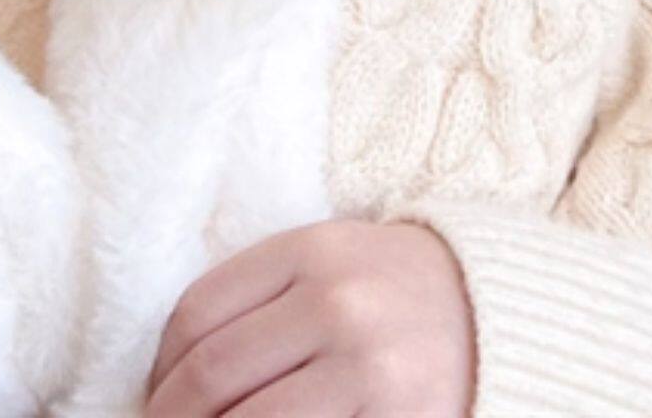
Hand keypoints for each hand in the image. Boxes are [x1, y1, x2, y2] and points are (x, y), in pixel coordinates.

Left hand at [143, 219, 474, 417]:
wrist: (500, 315)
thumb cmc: (394, 292)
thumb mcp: (331, 262)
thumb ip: (261, 297)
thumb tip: (167, 373)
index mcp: (313, 250)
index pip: (198, 312)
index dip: (158, 368)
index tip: (151, 397)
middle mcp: (338, 302)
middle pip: (213, 374)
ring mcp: (368, 364)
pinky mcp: (395, 417)